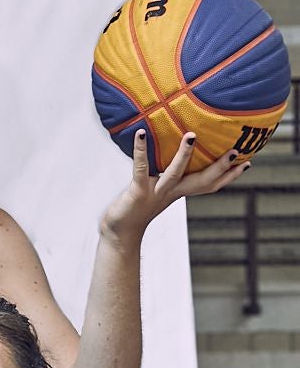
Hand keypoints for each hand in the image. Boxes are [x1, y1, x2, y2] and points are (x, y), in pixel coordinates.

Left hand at [101, 127, 248, 245]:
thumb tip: (178, 154)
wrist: (119, 233)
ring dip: (184, 155)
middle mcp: (171, 192)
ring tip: (192, 135)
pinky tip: (141, 133)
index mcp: (178, 192)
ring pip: (174, 173)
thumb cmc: (136, 208)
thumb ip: (168, 175)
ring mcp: (155, 192)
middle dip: (220, 168)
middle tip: (238, 151)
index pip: (209, 184)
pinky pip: (140, 168)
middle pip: (201, 181)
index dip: (229, 176)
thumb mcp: (157, 190)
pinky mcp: (138, 191)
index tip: (248, 163)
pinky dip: (140, 150)